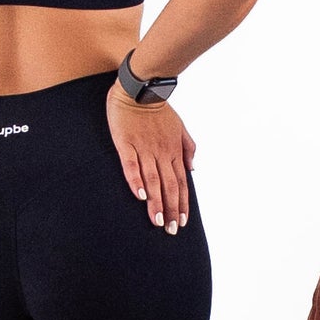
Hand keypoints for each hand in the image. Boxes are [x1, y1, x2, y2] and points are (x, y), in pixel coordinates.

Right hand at [106, 84, 194, 232]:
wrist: (141, 89)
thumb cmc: (159, 110)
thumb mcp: (181, 127)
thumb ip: (188, 148)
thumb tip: (192, 169)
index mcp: (174, 151)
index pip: (180, 182)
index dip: (181, 203)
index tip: (182, 221)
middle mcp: (161, 153)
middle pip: (168, 186)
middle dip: (170, 209)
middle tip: (170, 230)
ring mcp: (144, 149)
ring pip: (152, 180)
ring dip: (156, 202)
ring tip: (157, 222)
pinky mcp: (126, 144)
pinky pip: (131, 165)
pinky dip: (136, 181)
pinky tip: (139, 196)